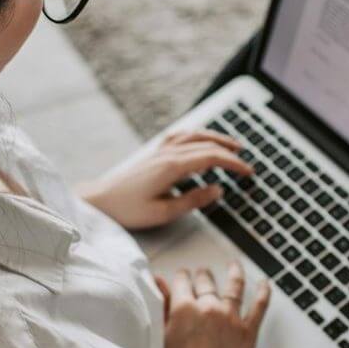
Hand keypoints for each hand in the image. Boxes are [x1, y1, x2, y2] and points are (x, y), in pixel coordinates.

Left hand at [78, 129, 251, 229]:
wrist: (100, 200)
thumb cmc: (127, 209)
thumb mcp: (163, 212)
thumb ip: (193, 200)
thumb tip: (217, 190)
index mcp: (172, 167)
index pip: (211, 158)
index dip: (233, 164)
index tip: (248, 171)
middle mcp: (167, 153)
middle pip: (206, 144)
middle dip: (230, 151)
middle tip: (246, 162)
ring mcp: (160, 150)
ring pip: (194, 135)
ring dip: (216, 138)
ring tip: (232, 145)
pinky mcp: (154, 153)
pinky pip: (181, 136)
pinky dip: (197, 135)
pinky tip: (202, 139)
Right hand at [158, 262, 269, 347]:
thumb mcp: (162, 335)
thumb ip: (162, 305)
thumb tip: (159, 281)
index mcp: (183, 307)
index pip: (183, 281)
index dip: (182, 277)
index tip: (183, 276)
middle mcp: (208, 307)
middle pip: (206, 281)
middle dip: (203, 276)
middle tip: (203, 274)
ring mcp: (230, 318)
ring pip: (234, 286)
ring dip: (234, 273)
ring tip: (234, 266)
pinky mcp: (248, 332)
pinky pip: (259, 306)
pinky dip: (263, 292)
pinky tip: (265, 284)